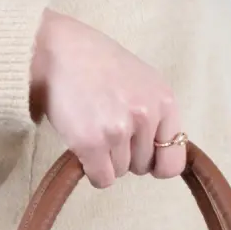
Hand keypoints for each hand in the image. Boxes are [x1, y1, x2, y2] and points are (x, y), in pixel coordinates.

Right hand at [30, 9, 186, 188]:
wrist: (57, 50)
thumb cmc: (98, 65)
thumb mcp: (142, 82)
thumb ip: (155, 115)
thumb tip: (160, 158)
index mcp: (164, 101)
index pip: (173, 160)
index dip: (157, 164)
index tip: (145, 160)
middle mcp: (146, 115)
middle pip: (143, 167)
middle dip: (125, 156)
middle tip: (107, 129)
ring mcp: (118, 130)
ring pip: (120, 172)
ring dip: (105, 160)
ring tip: (93, 129)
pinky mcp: (92, 143)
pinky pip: (102, 179)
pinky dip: (92, 171)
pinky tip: (84, 148)